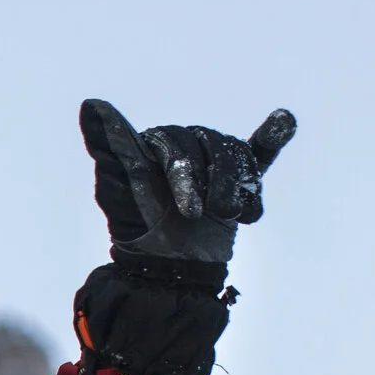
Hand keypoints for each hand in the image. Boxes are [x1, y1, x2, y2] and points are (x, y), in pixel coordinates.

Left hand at [79, 100, 295, 271]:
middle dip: (215, 182)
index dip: (185, 174)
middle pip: (213, 145)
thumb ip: (110, 145)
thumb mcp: (119, 187)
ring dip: (238, 187)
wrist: (167, 270)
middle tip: (205, 215)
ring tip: (229, 215)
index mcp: (154, 144)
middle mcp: (185, 148)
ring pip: (238, 157)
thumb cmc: (137, 228)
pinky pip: (258, 155)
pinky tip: (283, 119)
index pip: (176, 142)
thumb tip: (91, 104)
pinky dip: (271, 138)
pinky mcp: (237, 183)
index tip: (188, 210)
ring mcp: (212, 165)